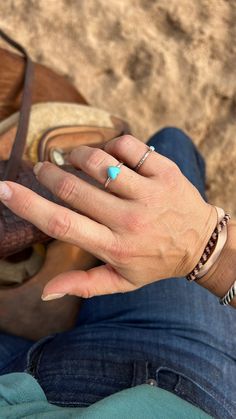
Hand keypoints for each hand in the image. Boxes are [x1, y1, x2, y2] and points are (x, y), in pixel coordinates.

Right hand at [0, 135, 216, 298]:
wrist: (200, 243)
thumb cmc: (155, 261)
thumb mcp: (121, 281)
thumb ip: (83, 285)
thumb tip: (45, 292)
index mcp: (114, 247)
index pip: (62, 224)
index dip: (28, 205)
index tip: (5, 189)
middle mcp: (130, 220)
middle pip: (74, 188)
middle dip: (50, 173)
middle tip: (43, 168)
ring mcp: (149, 194)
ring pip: (99, 162)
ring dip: (77, 155)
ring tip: (72, 159)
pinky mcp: (165, 172)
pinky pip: (128, 147)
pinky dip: (110, 145)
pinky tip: (108, 154)